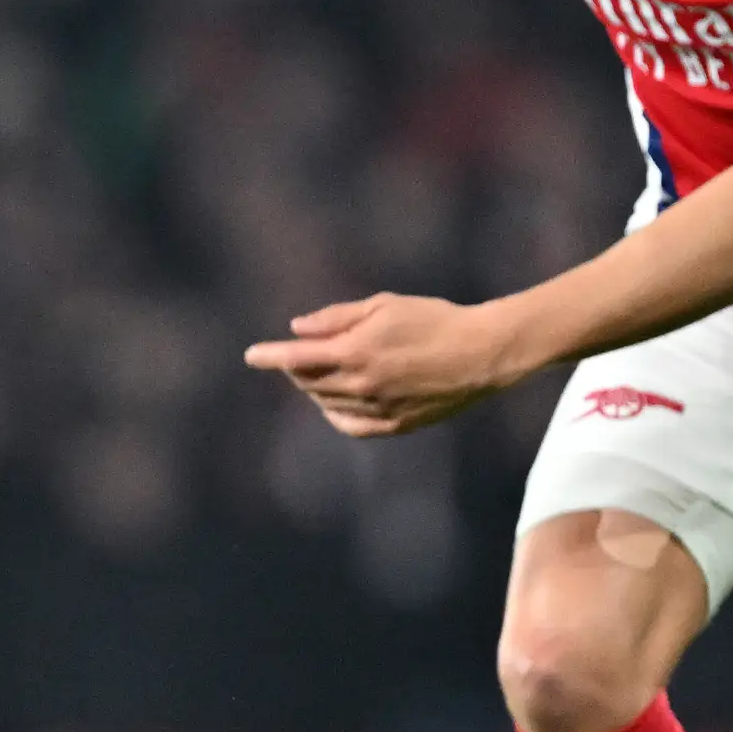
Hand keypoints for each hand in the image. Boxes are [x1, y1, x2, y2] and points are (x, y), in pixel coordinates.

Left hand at [243, 291, 532, 436]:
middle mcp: (362, 385)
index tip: (251, 356)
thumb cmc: (433, 319)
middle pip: (308, 383)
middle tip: (296, 355)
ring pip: (327, 404)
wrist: (481, 354)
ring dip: (313, 389)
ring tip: (320, 372)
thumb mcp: (383, 305)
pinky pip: (351, 426)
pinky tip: (335, 403)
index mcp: (357, 351)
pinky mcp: (395, 425)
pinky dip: (334, 414)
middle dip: (295, 368)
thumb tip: (297, 328)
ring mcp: (378, 409)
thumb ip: (336, 318)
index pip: (297, 358)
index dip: (269, 357)